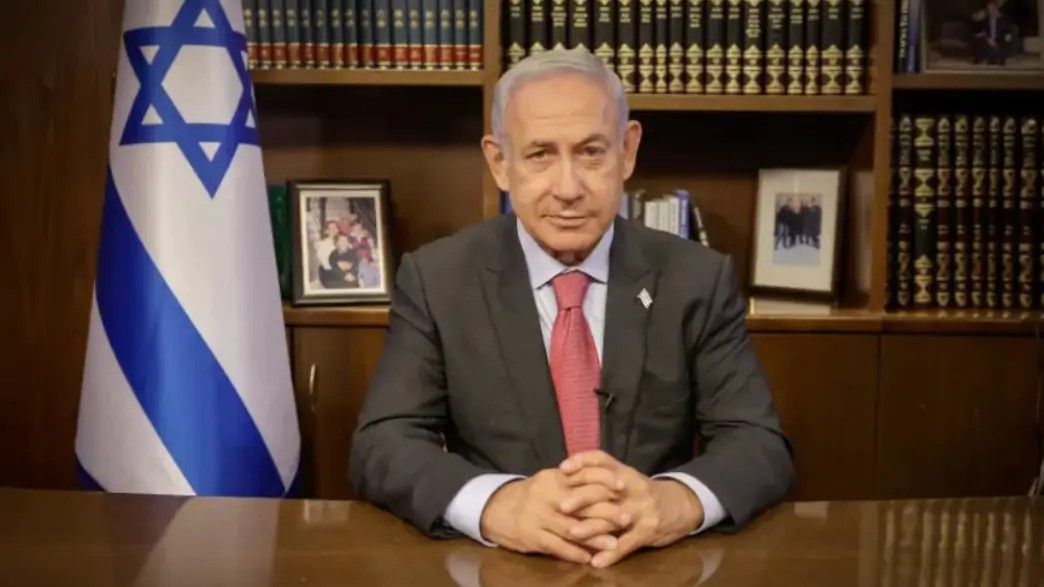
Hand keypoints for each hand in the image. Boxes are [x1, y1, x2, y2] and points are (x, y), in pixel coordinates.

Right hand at [479, 469, 622, 563]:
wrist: (495, 509)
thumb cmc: (531, 496)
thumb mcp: (549, 482)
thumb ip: (572, 482)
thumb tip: (604, 482)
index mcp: (553, 479)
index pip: (582, 476)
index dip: (603, 480)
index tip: (623, 487)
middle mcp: (545, 495)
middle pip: (581, 503)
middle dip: (606, 511)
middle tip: (627, 518)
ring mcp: (537, 516)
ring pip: (571, 527)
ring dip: (594, 537)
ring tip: (614, 543)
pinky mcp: (530, 536)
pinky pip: (556, 546)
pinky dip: (574, 553)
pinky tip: (588, 558)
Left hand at [559, 451, 704, 567]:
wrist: (681, 504)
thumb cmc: (643, 493)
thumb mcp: (626, 479)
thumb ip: (602, 478)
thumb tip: (566, 477)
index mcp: (624, 472)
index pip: (602, 460)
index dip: (582, 461)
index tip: (563, 468)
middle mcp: (632, 487)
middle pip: (605, 489)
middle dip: (582, 497)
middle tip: (562, 506)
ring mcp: (642, 509)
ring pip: (614, 517)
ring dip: (592, 526)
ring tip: (573, 533)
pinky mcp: (649, 530)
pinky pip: (628, 543)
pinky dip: (612, 554)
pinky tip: (596, 561)